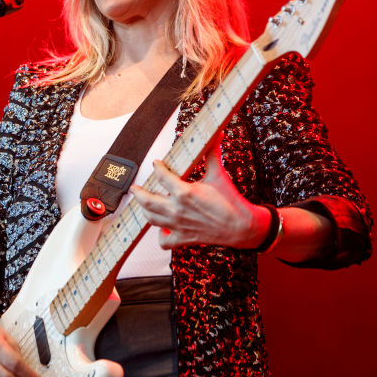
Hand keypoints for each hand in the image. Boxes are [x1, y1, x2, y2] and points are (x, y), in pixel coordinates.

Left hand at [130, 144, 270, 249]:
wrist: (242, 226)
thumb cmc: (231, 201)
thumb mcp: (219, 174)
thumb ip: (213, 154)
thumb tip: (216, 135)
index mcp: (184, 192)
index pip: (162, 176)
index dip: (157, 168)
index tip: (156, 164)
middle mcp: (177, 209)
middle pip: (148, 200)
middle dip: (139, 193)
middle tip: (135, 188)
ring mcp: (178, 225)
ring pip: (152, 219)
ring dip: (145, 210)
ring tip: (143, 204)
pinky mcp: (183, 238)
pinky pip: (165, 241)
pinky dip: (160, 236)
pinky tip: (161, 229)